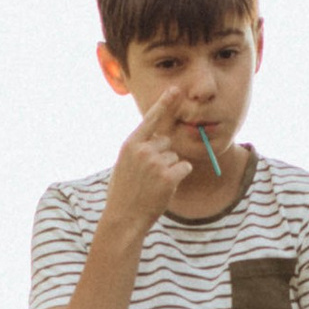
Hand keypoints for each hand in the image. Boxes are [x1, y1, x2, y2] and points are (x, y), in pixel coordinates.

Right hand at [103, 84, 198, 235]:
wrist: (124, 218)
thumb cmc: (124, 193)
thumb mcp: (125, 165)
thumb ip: (139, 149)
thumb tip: (161, 138)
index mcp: (130, 145)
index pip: (150, 119)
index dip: (164, 104)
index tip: (175, 90)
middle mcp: (143, 150)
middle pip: (167, 142)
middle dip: (163, 157)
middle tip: (148, 177)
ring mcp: (156, 162)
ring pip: (175, 157)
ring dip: (169, 170)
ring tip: (152, 185)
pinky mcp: (168, 176)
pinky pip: (184, 168)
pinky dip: (179, 177)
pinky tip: (164, 188)